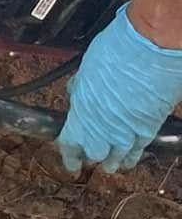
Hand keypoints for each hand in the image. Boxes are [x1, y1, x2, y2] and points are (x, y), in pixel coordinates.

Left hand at [58, 7, 181, 173]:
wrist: (149, 52)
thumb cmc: (114, 55)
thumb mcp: (85, 71)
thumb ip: (80, 89)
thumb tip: (75, 91)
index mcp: (81, 116)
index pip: (69, 145)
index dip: (69, 155)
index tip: (69, 162)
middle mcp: (102, 130)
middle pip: (94, 154)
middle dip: (91, 157)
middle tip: (90, 159)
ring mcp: (126, 132)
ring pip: (117, 157)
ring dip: (112, 161)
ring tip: (110, 167)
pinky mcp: (149, 129)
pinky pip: (139, 149)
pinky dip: (133, 156)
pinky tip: (131, 160)